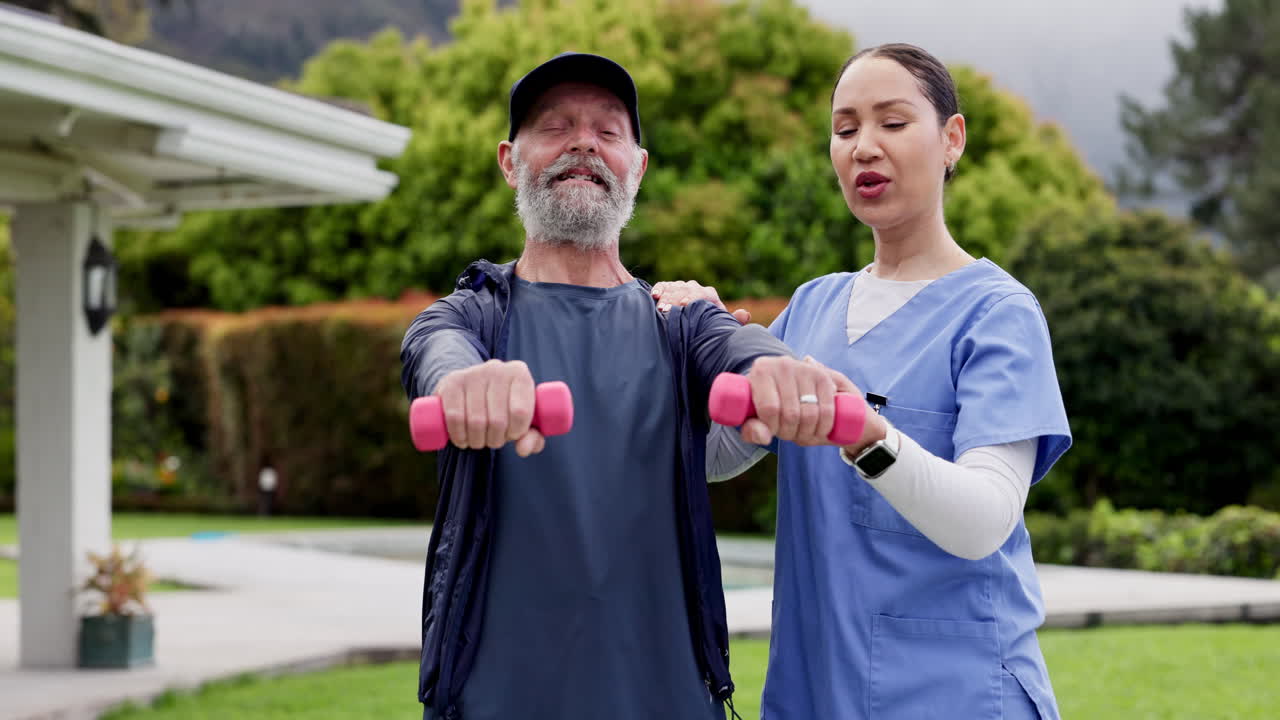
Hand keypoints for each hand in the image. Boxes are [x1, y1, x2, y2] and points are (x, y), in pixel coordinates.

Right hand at [433, 359, 544, 455]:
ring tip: (479, 441)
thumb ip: (533, 438)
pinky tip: (463, 439)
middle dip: (496, 440)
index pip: (520, 412)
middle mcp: (496, 368)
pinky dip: (459, 435)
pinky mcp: (451, 382)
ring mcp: (472, 373)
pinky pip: (455, 417)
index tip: (512, 435)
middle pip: (497, 420)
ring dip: (477, 441)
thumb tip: (523, 449)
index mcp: (519, 374)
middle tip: (493, 440)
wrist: (470, 388)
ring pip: (476, 421)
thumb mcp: (524, 421)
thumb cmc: (503, 408)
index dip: (516, 432)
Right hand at [651, 280, 750, 324]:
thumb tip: (745, 314)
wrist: (695, 318)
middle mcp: (695, 288)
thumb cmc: (709, 325)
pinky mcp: (668, 287)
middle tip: (668, 311)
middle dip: (676, 300)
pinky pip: (663, 286)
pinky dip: (659, 290)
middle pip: (685, 291)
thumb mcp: (720, 324)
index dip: (691, 300)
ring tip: (661, 309)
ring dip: (666, 298)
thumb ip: (733, 320)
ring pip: (673, 289)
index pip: (700, 294)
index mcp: (709, 295)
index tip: (685, 306)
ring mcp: (681, 286)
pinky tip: (655, 296)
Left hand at [739, 356, 861, 446]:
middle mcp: (783, 365)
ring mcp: (806, 370)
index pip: (769, 408)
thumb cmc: (763, 401)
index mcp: (761, 371)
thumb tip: (764, 437)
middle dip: (790, 432)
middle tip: (786, 433)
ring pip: (810, 415)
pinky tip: (814, 431)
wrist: (781, 382)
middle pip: (791, 414)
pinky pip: (826, 411)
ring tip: (798, 432)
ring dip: (806, 433)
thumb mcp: (751, 416)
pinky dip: (822, 428)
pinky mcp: (823, 378)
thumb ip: (752, 430)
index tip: (772, 431)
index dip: (772, 427)